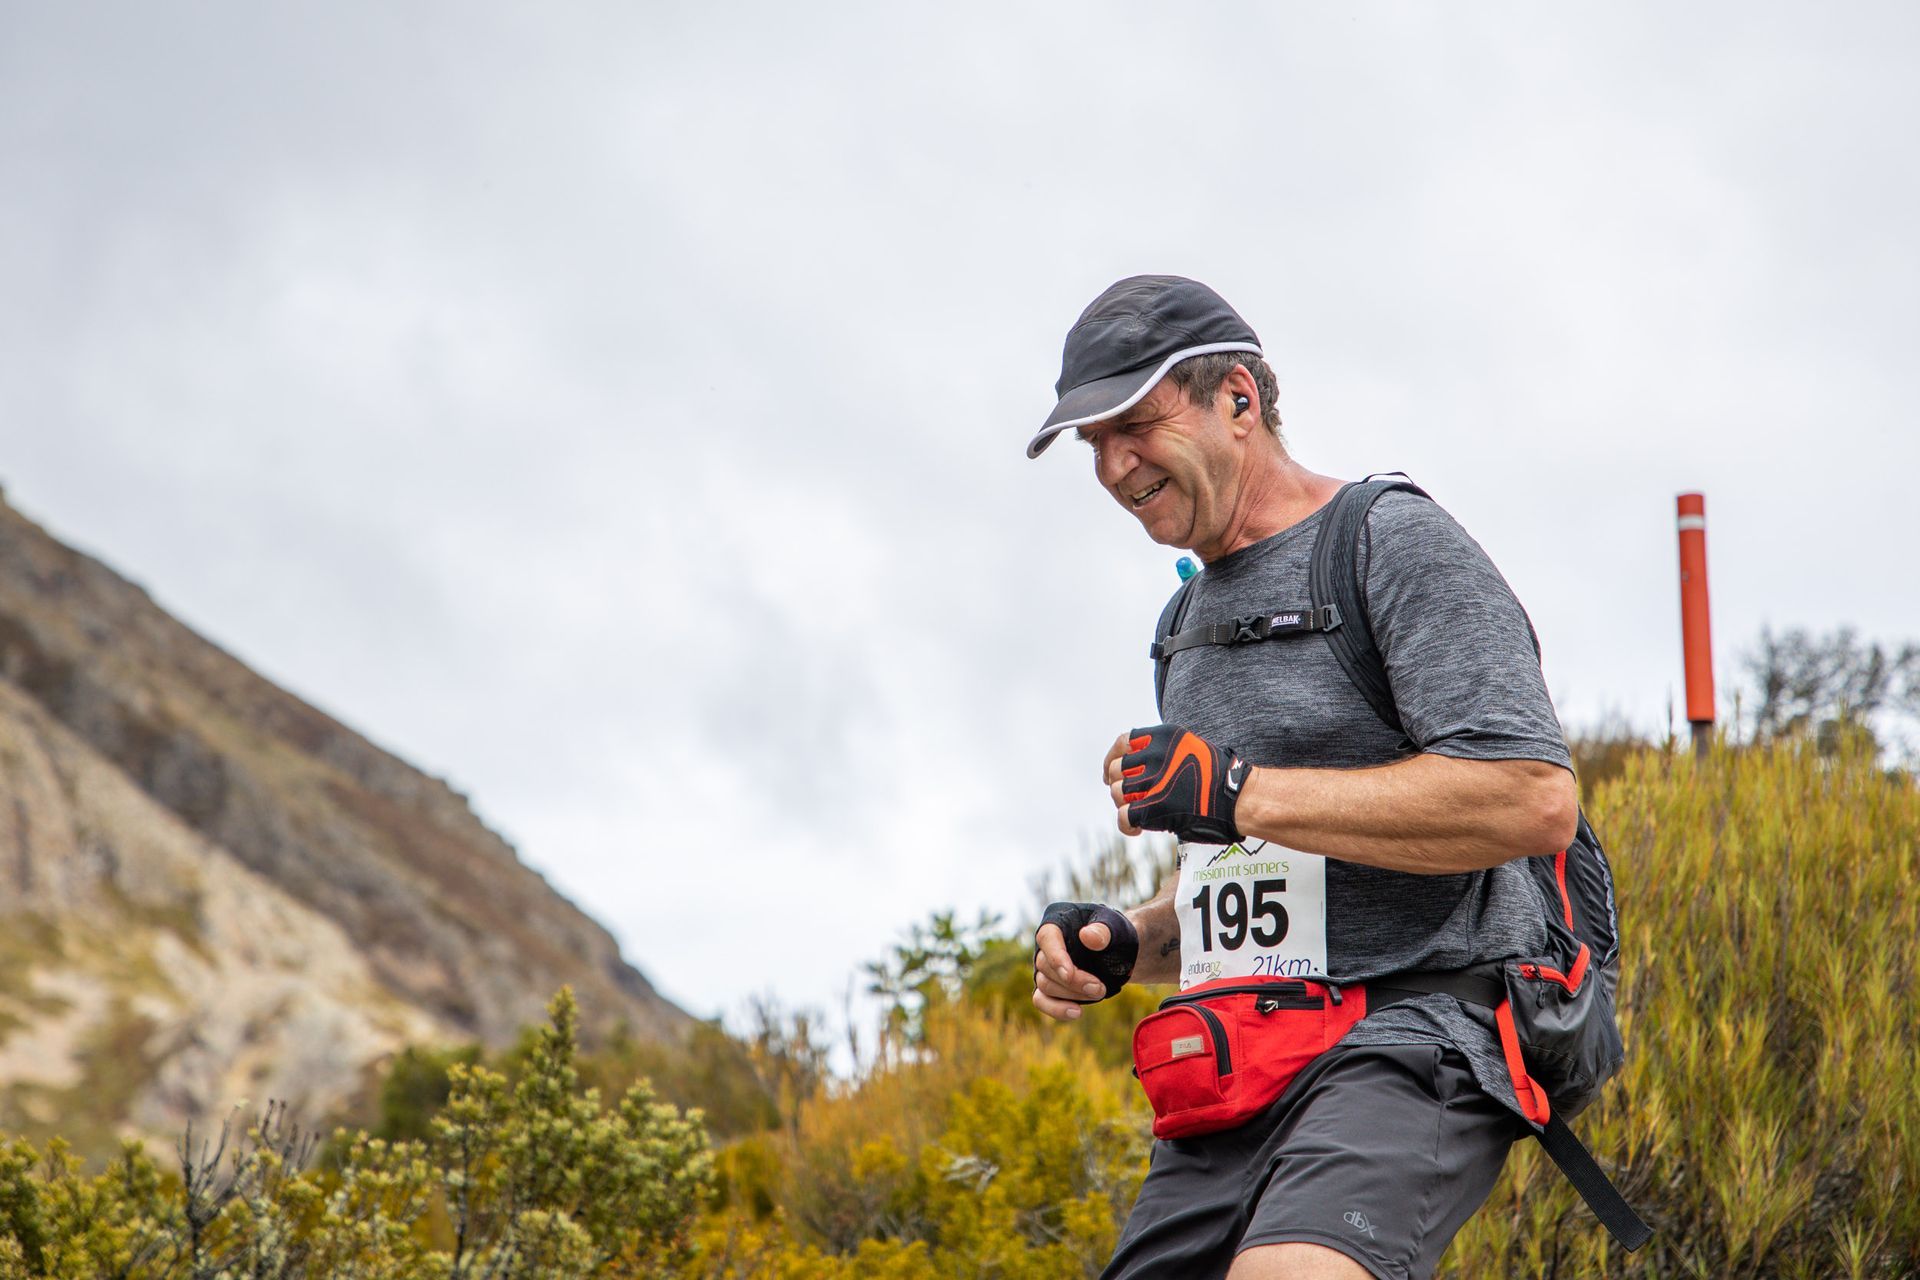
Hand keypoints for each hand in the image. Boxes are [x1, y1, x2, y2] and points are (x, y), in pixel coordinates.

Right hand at [1032, 902, 1137, 1020]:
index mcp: (1057, 923)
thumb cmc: (1114, 933)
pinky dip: (1056, 1010)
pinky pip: (1041, 1001)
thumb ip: (1103, 931)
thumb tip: (1086, 936)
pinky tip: (1076, 1013)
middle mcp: (1045, 945)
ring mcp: (1044, 967)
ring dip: (1071, 995)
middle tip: (1100, 988)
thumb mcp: (1115, 927)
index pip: (1047, 938)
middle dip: (1073, 982)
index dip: (1056, 958)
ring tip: (1100, 994)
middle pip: (1045, 967)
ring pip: (1045, 986)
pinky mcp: (1049, 986)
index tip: (1070, 975)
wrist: (1119, 950)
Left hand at [1104, 723, 1248, 843]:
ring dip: (1126, 805)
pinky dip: (1127, 826)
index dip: (1113, 758)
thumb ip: (1165, 752)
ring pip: (1118, 793)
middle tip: (1131, 798)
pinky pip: (1124, 817)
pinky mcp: (1153, 807)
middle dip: (1120, 785)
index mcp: (1164, 737)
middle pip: (1117, 769)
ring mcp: (1154, 781)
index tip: (1111, 773)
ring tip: (1141, 812)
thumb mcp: (1191, 749)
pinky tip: (1138, 829)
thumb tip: (1135, 764)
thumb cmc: (1221, 779)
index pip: (1124, 742)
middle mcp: (1156, 755)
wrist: (1239, 799)